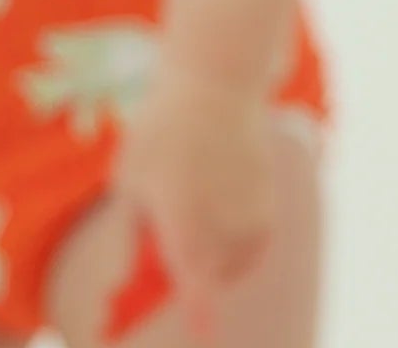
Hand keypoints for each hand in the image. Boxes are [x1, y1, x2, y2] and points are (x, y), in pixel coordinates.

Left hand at [110, 60, 276, 340]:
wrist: (218, 77)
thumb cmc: (162, 127)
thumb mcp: (130, 179)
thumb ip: (132, 234)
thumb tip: (130, 279)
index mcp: (181, 213)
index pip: (194, 281)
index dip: (200, 317)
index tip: (205, 341)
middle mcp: (222, 212)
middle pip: (208, 278)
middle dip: (186, 286)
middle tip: (159, 270)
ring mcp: (250, 203)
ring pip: (235, 262)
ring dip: (214, 266)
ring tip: (192, 233)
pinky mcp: (268, 192)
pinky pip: (254, 241)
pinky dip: (238, 246)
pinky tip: (220, 225)